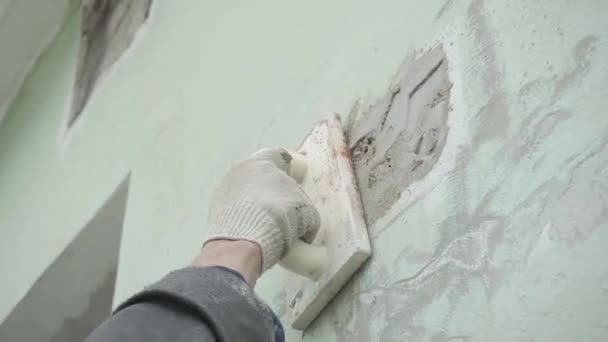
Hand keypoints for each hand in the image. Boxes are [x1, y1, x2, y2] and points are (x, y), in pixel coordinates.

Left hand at [203, 148, 320, 274]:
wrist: (244, 241)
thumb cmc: (281, 217)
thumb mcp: (308, 215)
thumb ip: (308, 214)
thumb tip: (306, 230)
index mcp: (264, 162)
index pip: (279, 155)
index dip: (290, 166)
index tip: (296, 176)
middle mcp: (241, 169)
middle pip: (260, 173)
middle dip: (271, 185)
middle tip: (283, 203)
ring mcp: (224, 188)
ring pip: (245, 190)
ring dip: (255, 201)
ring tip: (267, 220)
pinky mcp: (214, 208)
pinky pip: (234, 208)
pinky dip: (243, 215)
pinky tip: (252, 230)